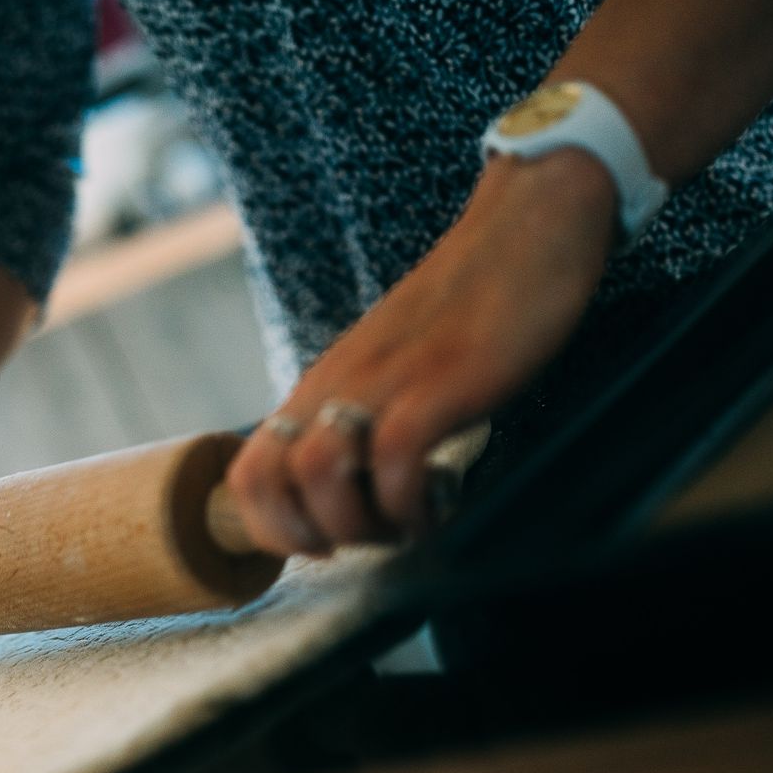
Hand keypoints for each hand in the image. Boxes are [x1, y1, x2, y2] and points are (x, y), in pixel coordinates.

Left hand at [227, 149, 618, 554]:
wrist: (526, 228)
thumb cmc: (465, 308)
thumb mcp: (390, 370)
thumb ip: (362, 420)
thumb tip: (357, 487)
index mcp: (321, 386)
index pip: (246, 470)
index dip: (268, 527)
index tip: (321, 545)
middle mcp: (337, 386)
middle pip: (266, 480)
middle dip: (306, 537)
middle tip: (364, 539)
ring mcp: (385, 382)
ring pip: (317, 473)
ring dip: (358, 526)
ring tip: (404, 526)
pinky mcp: (439, 381)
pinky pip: (396, 459)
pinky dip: (411, 504)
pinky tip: (441, 505)